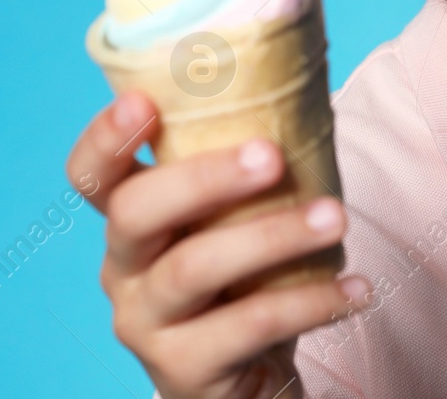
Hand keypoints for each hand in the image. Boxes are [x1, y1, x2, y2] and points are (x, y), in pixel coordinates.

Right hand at [67, 91, 371, 398]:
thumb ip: (247, 163)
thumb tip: (302, 78)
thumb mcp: (236, 220)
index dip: (105, 137)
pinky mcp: (182, 371)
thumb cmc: (247, 280)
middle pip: (135, 212)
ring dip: (272, 236)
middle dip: (203, 177)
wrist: (249, 381)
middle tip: (272, 155)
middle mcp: (123, 269)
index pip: (92, 175)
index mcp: (131, 219)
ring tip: (337, 218)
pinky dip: (310, 303)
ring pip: (193, 268)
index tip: (143, 101)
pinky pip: (247, 327)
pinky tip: (355, 289)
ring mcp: (145, 324)